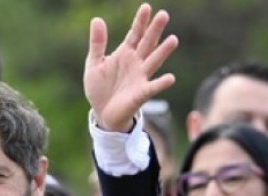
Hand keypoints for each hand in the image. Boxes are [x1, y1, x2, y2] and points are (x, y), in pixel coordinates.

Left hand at [84, 3, 177, 131]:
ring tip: (173, 39)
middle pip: (147, 43)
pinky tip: (170, 78)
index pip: (135, 34)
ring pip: (154, 62)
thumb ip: (97, 43)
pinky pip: (153, 87)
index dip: (140, 22)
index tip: (146, 7)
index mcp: (125, 53)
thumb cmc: (100, 88)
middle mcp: (136, 63)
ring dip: (163, 52)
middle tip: (163, 14)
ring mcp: (140, 77)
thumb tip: (96, 19)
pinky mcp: (141, 93)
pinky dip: (161, 83)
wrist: (102, 113)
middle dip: (154, 30)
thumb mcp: (94, 64)